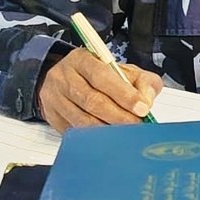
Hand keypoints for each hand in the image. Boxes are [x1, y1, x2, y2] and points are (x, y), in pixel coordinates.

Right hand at [37, 47, 162, 131]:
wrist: (65, 80)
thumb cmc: (97, 76)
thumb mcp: (121, 70)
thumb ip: (141, 81)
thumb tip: (146, 101)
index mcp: (82, 60)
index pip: (102, 76)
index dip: (124, 94)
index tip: (142, 108)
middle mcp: (64, 77)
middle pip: (92, 100)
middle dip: (119, 116)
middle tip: (137, 125)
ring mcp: (55, 98)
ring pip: (82, 120)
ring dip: (108, 130)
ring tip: (126, 134)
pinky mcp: (53, 117)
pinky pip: (74, 132)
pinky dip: (93, 138)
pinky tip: (108, 139)